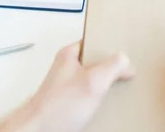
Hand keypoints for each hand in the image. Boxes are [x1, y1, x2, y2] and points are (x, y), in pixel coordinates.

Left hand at [0, 42, 133, 131]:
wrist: (40, 131)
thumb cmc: (59, 106)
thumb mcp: (94, 81)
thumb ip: (113, 66)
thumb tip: (125, 60)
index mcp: (70, 55)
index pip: (94, 41)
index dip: (110, 47)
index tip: (124, 52)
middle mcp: (67, 67)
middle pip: (96, 62)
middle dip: (110, 69)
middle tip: (124, 74)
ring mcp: (67, 85)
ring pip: (93, 80)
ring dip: (105, 86)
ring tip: (117, 91)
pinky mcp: (68, 101)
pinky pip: (88, 96)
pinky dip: (98, 100)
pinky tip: (105, 105)